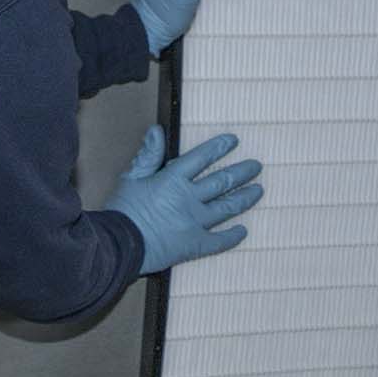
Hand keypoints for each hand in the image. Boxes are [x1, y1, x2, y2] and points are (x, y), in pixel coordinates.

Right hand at [105, 127, 262, 274]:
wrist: (118, 246)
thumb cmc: (121, 211)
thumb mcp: (131, 178)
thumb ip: (148, 155)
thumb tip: (157, 130)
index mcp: (173, 179)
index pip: (202, 157)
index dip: (219, 147)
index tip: (233, 141)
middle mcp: (189, 198)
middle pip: (222, 181)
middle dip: (242, 172)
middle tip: (256, 166)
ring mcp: (195, 222)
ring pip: (227, 207)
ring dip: (245, 198)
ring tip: (258, 190)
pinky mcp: (194, 245)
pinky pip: (220, 241)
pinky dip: (233, 236)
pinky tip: (243, 231)